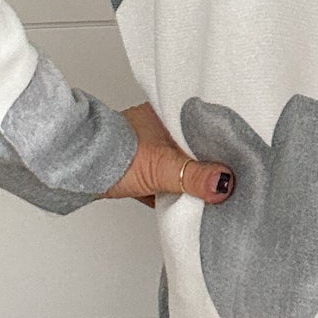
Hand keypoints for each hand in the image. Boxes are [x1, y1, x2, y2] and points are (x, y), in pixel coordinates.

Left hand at [101, 100, 235, 209]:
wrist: (78, 171)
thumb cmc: (115, 156)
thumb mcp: (163, 168)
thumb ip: (195, 176)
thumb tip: (225, 183)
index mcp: (168, 115)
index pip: (204, 126)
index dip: (223, 140)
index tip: (239, 156)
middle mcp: (159, 128)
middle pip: (194, 148)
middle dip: (209, 163)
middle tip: (230, 177)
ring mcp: (148, 148)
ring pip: (180, 164)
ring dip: (190, 178)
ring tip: (211, 191)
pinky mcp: (139, 169)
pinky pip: (165, 180)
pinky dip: (174, 190)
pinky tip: (185, 201)